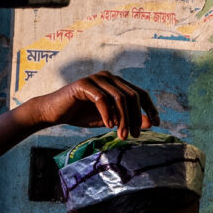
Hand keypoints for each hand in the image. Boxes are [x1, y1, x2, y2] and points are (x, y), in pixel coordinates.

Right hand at [23, 73, 157, 135]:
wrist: (55, 113)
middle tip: (135, 135)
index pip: (140, 93)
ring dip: (123, 119)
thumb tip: (150, 124)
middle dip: (136, 117)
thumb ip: (128, 120)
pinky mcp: (83, 84)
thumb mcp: (110, 120)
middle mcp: (109, 77)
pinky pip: (102, 98)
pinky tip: (109, 126)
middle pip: (132, 96)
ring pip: (119, 98)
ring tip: (122, 135)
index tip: (157, 124)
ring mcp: (96, 78)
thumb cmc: (82, 115)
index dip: (150, 108)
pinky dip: (108, 113)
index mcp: (117, 83)